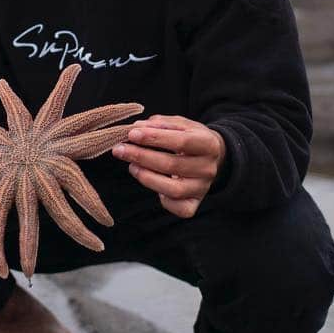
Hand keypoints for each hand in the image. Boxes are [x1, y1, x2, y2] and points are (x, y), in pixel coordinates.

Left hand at [111, 115, 226, 217]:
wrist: (213, 157)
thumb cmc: (191, 138)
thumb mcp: (180, 125)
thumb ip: (160, 125)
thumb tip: (136, 128)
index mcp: (208, 144)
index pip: (181, 142)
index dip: (154, 138)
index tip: (132, 134)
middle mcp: (209, 168)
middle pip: (172, 165)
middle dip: (141, 157)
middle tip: (120, 150)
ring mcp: (202, 188)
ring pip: (173, 189)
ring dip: (146, 177)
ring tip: (131, 166)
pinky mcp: (195, 203)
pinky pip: (178, 208)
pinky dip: (162, 199)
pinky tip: (151, 182)